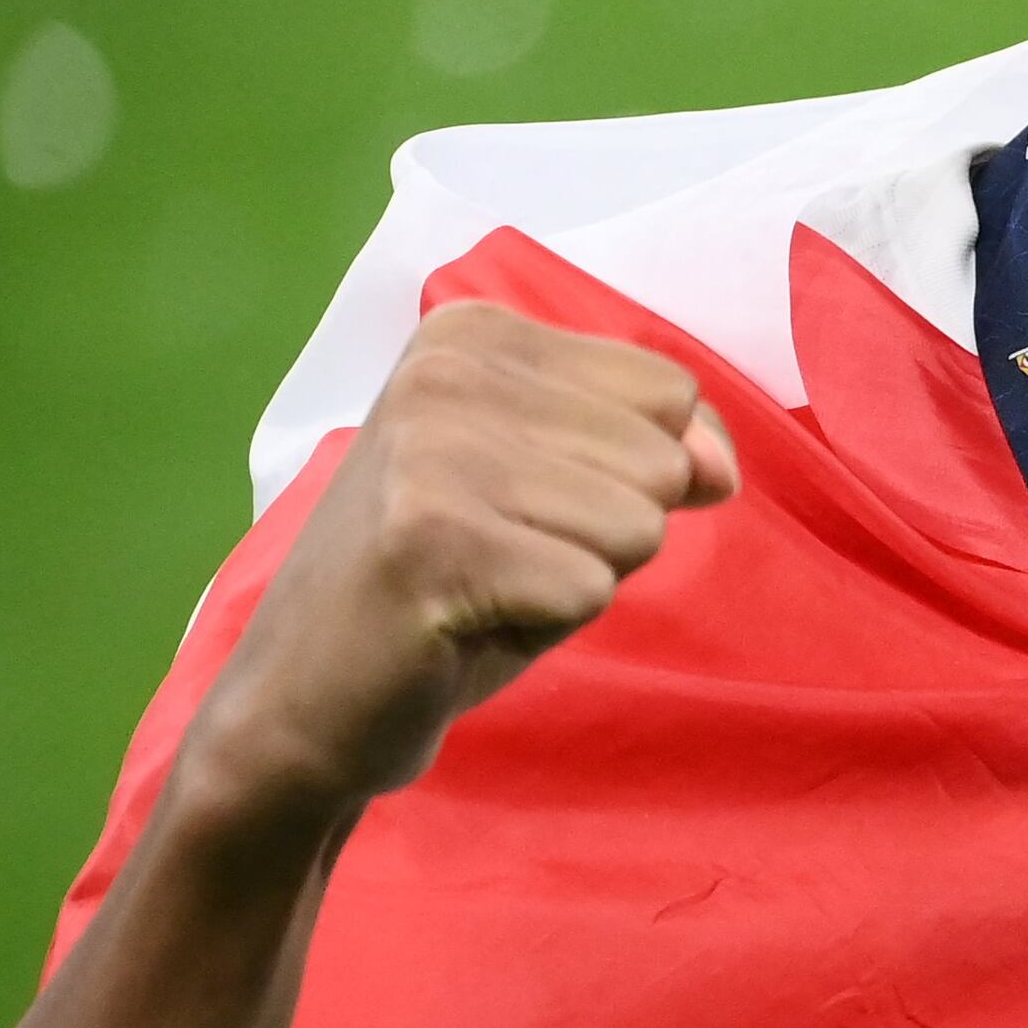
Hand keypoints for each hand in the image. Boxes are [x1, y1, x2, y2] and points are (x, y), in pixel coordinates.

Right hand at [183, 303, 740, 833]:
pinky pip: (591, 588)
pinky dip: (546, 623)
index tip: (527, 500)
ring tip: (485, 582)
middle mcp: (445, 370)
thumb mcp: (564, 491)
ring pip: (637, 524)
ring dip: (576, 576)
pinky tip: (463, 617)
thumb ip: (658, 451)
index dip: (631, 472)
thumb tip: (721, 466)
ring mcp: (432, 450)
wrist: (306, 694)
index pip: (670, 392)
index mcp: (474, 333)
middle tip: (501, 553)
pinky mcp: (431, 539)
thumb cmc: (450, 585)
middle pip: (662, 459)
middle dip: (605, 530)